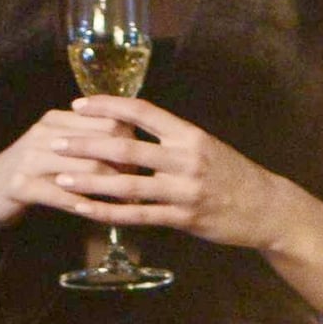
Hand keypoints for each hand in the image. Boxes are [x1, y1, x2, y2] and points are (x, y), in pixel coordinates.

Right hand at [0, 107, 141, 236]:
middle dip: (125, 165)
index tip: (141, 162)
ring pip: (86, 169)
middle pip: (102, 142)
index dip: (130, 142)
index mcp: (56, 119)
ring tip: (127, 203)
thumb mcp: (56, 148)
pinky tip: (98, 214)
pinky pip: (62, 195)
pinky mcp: (20, 185)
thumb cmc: (31, 172)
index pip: (107, 120)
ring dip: (111, 189)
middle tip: (139, 185)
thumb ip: (85, 141)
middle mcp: (44, 133)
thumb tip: (132, 145)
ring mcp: (30, 158)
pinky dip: (84, 205)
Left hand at [57, 95, 295, 249]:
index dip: (107, 106)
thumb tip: (130, 127)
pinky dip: (108, 213)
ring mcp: (184, 191)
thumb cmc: (233, 175)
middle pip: (126, 148)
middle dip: (86, 145)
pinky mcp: (183, 219)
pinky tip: (84, 210)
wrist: (267, 208)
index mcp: (189, 134)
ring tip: (60, 179)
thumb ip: (170, 140)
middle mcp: (185, 159)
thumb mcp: (206, 146)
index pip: (142, 112)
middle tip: (55, 142)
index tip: (79, 104)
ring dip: (90, 183)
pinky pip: (138, 216)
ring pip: (127, 186)